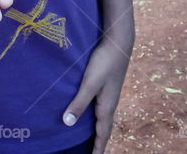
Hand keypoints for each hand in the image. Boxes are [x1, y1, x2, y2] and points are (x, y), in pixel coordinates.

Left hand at [62, 36, 132, 153]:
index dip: (98, 147)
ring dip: (98, 129)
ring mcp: (109, 94)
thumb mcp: (90, 83)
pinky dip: (97, 116)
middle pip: (105, 128)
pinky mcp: (106, 85)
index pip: (103, 134)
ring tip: (92, 137)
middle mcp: (110, 103)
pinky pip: (102, 107)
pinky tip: (91, 111)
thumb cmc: (104, 62)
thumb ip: (79, 102)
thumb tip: (67, 123)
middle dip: (99, 141)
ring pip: (103, 117)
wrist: (119, 42)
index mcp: (107, 107)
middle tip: (93, 152)